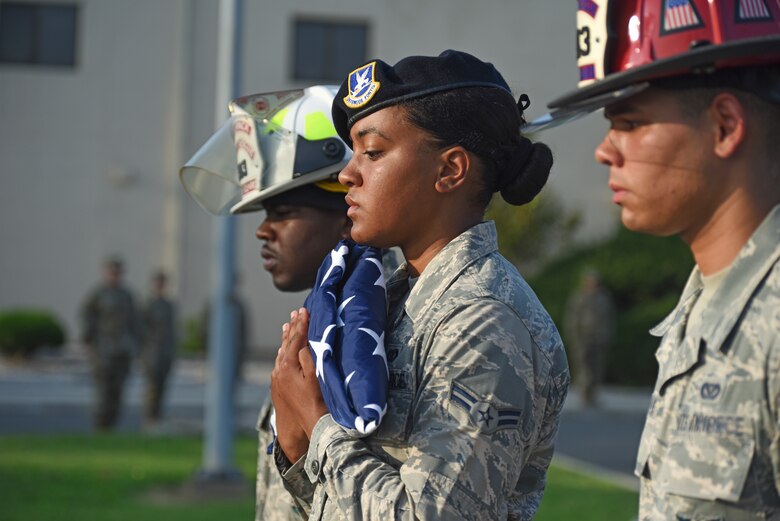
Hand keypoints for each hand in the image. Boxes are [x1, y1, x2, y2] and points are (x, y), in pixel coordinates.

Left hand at [271, 308, 327, 461]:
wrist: (306, 429)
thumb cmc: (316, 403)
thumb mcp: (316, 378)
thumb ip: (308, 358)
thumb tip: (302, 344)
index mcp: (287, 366)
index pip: (295, 339)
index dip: (301, 324)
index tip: (304, 309)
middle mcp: (278, 371)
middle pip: (286, 344)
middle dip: (292, 327)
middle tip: (296, 312)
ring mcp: (277, 380)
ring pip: (281, 353)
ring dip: (286, 339)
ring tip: (287, 325)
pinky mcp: (278, 388)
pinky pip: (280, 364)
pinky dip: (283, 352)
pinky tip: (284, 350)